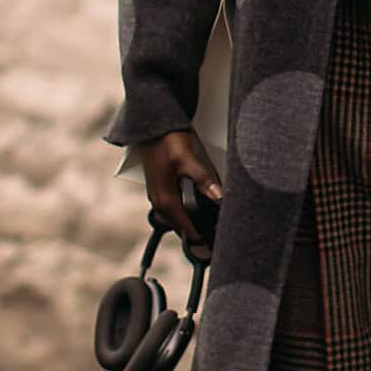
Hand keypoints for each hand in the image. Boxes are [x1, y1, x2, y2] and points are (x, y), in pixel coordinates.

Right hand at [140, 129, 221, 255]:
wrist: (151, 128)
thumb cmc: (167, 142)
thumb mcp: (188, 160)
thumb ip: (203, 180)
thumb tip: (218, 197)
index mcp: (166, 200)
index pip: (187, 229)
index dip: (203, 237)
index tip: (217, 242)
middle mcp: (160, 202)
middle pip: (181, 227)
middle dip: (198, 233)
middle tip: (216, 237)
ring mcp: (158, 196)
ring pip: (176, 219)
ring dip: (190, 223)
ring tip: (209, 226)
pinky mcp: (160, 189)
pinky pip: (173, 209)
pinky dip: (184, 213)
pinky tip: (194, 209)